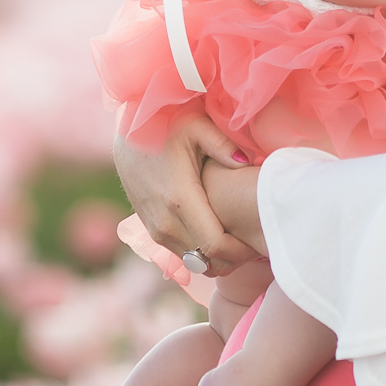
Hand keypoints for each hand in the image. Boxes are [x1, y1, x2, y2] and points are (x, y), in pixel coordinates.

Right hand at [111, 111, 263, 275]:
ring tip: (239, 242)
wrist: (128, 132)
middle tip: (254, 245)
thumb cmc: (168, 124)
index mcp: (179, 199)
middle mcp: (163, 221)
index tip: (257, 244)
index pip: (214, 245)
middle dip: (232, 259)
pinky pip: (179, 252)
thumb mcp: (198, 127)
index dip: (239, 251)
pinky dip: (199, 253)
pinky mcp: (149, 228)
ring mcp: (153, 228)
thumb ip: (224, 146)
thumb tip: (247, 164)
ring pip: (191, 261)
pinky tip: (217, 236)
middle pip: (204, 261)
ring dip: (215, 259)